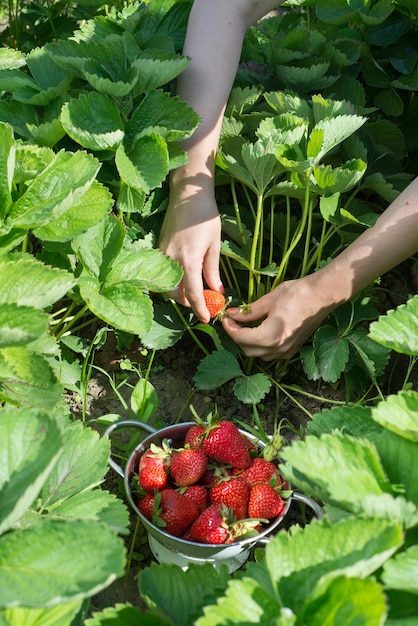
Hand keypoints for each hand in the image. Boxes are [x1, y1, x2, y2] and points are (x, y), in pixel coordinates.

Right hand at [158, 186, 222, 322]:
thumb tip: (218, 291)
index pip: (193, 294)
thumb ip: (213, 271)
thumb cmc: (205, 217)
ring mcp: (162, 256)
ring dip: (179, 294)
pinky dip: (172, 282)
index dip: (201, 309)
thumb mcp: (214, 245)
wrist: (186, 195)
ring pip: (167, 286)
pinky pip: (163, 274)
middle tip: (203, 304)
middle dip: (188, 303)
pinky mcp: (158, 250)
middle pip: (176, 295)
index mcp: (189, 261)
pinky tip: (184, 279)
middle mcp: (171, 261)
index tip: (208, 319)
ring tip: (195, 292)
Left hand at [221, 275, 338, 360]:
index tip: (225, 317)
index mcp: (270, 336)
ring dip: (248, 343)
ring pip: (259, 354)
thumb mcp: (268, 300)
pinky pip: (271, 353)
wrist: (323, 295)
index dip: (229, 327)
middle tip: (232, 321)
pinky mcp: (293, 349)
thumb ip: (248, 312)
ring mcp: (287, 351)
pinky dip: (261, 346)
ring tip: (244, 326)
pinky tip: (260, 331)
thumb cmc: (298, 294)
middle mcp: (278, 348)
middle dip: (237, 336)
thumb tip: (232, 315)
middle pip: (247, 349)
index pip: (240, 338)